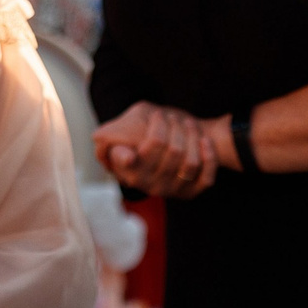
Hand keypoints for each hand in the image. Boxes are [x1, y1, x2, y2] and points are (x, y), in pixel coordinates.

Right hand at [94, 102, 216, 198]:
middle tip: (173, 117)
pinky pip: (206, 178)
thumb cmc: (143, 133)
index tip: (157, 115)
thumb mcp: (126, 127)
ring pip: (190, 162)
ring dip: (192, 137)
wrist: (172, 143)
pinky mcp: (191, 192)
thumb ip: (112, 132)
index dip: (158, 127)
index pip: (152, 145)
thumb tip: (98, 138)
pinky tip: (203, 141)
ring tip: (186, 125)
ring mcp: (171, 191)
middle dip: (176, 126)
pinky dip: (208, 156)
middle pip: (174, 150)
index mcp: (131, 171)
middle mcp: (150, 185)